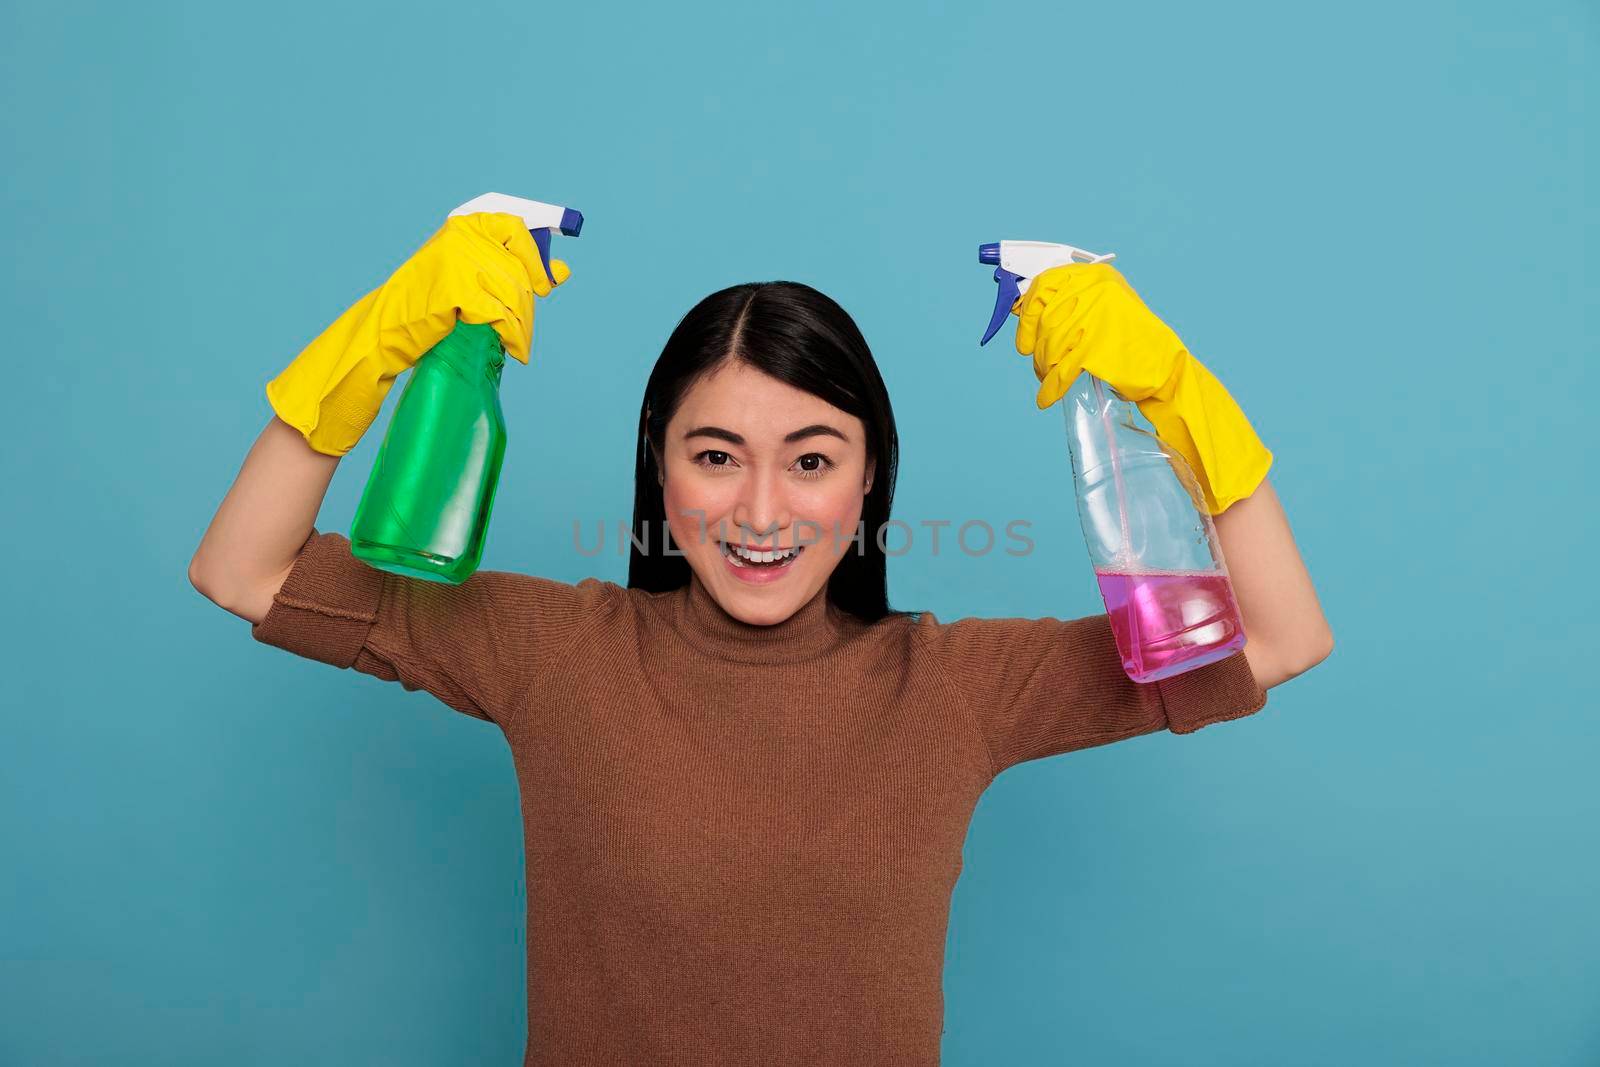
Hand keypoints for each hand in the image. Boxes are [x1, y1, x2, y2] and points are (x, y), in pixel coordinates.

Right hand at [267, 212, 570, 455]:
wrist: (384, 330)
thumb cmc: (428, 304)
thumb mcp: (470, 277)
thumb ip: (512, 268)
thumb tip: (563, 271)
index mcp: (465, 224)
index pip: (516, 224)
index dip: (537, 253)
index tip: (548, 281)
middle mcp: (463, 234)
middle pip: (519, 268)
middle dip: (528, 304)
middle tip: (524, 329)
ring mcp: (459, 258)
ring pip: (515, 293)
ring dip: (521, 325)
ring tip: (517, 342)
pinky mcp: (457, 287)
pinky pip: (502, 313)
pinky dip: (513, 335)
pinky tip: (512, 347)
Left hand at [1013, 262, 1272, 514]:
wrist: (1167, 370)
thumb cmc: (1132, 342)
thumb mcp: (1102, 309)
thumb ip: (1070, 304)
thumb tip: (1022, 311)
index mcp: (1095, 276)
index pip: (1043, 285)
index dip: (1026, 312)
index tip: (1022, 334)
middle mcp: (1092, 290)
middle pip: (1042, 320)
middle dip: (1034, 347)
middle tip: (1036, 363)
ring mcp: (1092, 318)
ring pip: (1046, 345)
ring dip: (1042, 367)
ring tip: (1047, 379)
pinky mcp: (1092, 346)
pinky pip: (1057, 369)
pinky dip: (1049, 387)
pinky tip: (1047, 396)